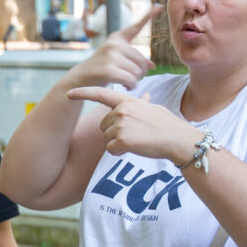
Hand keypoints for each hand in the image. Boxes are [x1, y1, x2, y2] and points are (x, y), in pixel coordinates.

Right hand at [66, 6, 160, 91]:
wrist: (80, 79)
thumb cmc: (101, 69)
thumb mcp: (117, 59)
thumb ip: (134, 59)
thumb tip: (152, 65)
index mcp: (117, 38)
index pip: (135, 27)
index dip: (149, 15)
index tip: (159, 6)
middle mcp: (115, 44)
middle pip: (143, 62)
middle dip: (139, 72)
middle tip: (128, 76)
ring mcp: (111, 55)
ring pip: (138, 72)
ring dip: (134, 81)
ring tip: (124, 81)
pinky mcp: (109, 69)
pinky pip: (131, 80)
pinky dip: (131, 86)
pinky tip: (125, 86)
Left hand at [66, 87, 200, 164]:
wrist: (178, 139)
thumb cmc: (167, 125)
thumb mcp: (153, 109)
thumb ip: (141, 103)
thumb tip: (144, 96)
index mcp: (127, 101)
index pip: (101, 94)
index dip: (83, 93)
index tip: (68, 93)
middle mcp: (122, 110)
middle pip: (103, 125)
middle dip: (114, 132)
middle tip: (134, 134)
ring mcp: (121, 124)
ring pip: (106, 138)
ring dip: (118, 143)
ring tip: (137, 140)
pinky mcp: (122, 140)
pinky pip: (111, 150)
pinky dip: (120, 153)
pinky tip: (135, 148)